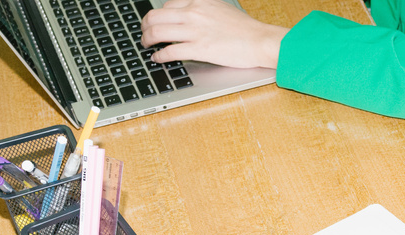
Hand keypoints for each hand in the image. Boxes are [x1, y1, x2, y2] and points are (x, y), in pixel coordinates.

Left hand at [140, 0, 286, 68]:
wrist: (260, 40)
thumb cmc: (246, 29)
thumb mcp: (221, 8)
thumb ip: (204, 9)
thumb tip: (192, 16)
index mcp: (198, 1)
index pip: (167, 5)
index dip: (158, 16)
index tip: (156, 23)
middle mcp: (193, 12)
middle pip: (155, 16)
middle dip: (145, 26)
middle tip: (144, 34)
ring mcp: (195, 31)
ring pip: (157, 32)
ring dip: (147, 40)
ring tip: (146, 46)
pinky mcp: (199, 49)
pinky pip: (170, 51)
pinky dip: (159, 56)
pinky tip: (157, 59)